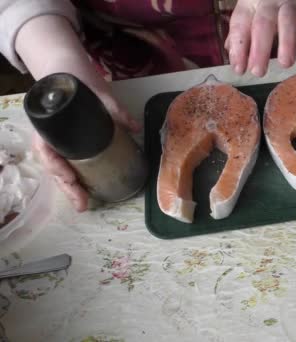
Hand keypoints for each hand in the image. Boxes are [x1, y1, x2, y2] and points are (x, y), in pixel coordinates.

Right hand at [16, 15, 139, 211]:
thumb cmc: (78, 83)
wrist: (69, 71)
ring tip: (84, 204)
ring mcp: (58, 142)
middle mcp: (50, 137)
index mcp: (50, 125)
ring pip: (60, 170)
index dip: (58, 168)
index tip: (70, 179)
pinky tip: (86, 192)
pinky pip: (69, 165)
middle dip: (67, 187)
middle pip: (54, 167)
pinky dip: (76, 179)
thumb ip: (115, 109)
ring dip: (71, 188)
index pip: (47, 151)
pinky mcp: (69, 145)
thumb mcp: (98, 94)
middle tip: (82, 204)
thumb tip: (135, 127)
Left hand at [225, 0, 295, 76]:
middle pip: (263, 24)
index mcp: (249, 5)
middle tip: (258, 71)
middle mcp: (267, 2)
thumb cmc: (266, 5)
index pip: (241, 26)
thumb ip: (242, 36)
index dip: (239, 48)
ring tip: (286, 64)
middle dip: (260, 49)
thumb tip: (236, 61)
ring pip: (287, 21)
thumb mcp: (250, 14)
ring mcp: (289, 3)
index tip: (239, 69)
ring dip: (287, 43)